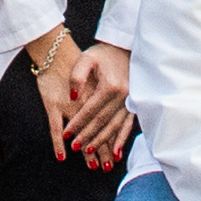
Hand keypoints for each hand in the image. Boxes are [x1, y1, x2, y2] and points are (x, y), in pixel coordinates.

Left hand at [49, 38, 135, 163]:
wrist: (125, 48)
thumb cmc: (103, 53)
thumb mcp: (87, 59)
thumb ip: (77, 77)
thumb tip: (72, 97)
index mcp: (109, 86)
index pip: (89, 110)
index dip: (77, 123)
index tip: (66, 135)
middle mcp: (123, 96)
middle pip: (101, 121)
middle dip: (87, 135)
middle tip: (75, 147)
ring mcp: (130, 101)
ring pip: (114, 126)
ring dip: (102, 141)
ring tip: (90, 151)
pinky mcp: (135, 104)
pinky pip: (128, 125)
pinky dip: (121, 140)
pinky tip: (116, 153)